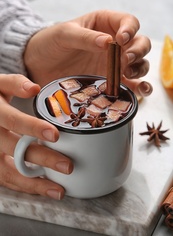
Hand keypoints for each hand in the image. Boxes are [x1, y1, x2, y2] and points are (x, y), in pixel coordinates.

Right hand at [0, 74, 72, 198]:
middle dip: (42, 159)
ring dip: (34, 183)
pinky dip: (25, 186)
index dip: (32, 128)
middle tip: (67, 166)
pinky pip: (6, 179)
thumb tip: (34, 88)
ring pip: (8, 172)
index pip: (13, 121)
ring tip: (59, 190)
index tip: (54, 135)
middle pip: (14, 150)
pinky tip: (44, 189)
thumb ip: (15, 83)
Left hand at [24, 10, 151, 97]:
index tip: (121, 39)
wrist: (39, 64)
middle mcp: (114, 45)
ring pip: (139, 64)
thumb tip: (108, 43)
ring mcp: (113, 64)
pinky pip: (130, 85)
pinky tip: (140, 91)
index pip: (128, 22)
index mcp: (105, 24)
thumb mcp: (65, 34)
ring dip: (140, 69)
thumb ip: (85, 37)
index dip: (130, 30)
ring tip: (128, 74)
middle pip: (139, 44)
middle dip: (137, 51)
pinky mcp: (110, 82)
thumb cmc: (50, 42)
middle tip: (125, 59)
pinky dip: (138, 88)